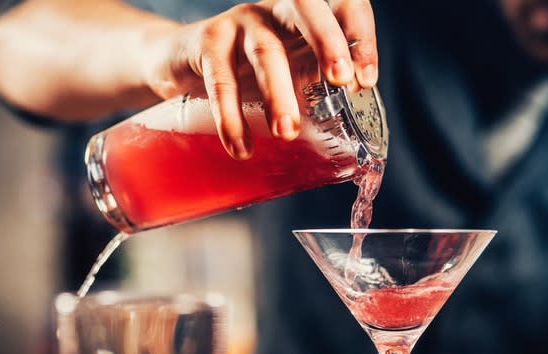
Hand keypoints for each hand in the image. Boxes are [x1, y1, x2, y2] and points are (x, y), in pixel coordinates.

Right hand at [144, 0, 377, 158]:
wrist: (181, 62)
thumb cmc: (248, 72)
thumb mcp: (289, 75)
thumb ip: (317, 91)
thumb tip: (353, 126)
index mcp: (306, 18)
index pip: (343, 6)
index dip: (361, 36)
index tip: (366, 80)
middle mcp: (276, 10)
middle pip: (306, 9)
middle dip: (328, 43)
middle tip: (341, 82)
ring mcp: (241, 22)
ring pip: (265, 50)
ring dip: (279, 93)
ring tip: (286, 132)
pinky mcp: (207, 41)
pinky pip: (220, 79)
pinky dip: (231, 116)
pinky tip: (241, 146)